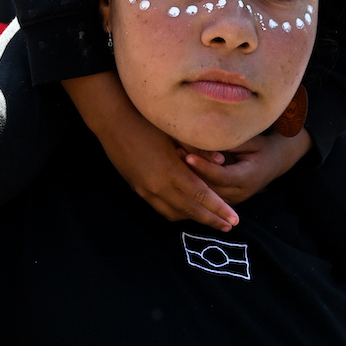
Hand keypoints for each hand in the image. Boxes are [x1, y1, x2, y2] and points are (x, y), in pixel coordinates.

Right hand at [70, 70, 239, 229]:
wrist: (111, 120)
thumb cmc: (145, 120)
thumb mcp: (174, 132)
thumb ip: (198, 149)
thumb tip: (221, 160)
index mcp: (170, 171)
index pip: (201, 196)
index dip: (219, 209)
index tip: (234, 219)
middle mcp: (157, 186)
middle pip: (189, 210)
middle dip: (210, 219)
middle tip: (228, 226)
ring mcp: (145, 189)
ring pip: (173, 213)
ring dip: (192, 218)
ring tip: (209, 219)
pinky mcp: (136, 188)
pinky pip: (160, 208)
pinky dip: (175, 212)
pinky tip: (184, 209)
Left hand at [181, 127, 312, 205]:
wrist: (273, 163)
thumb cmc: (260, 147)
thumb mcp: (250, 142)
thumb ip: (231, 142)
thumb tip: (209, 134)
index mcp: (248, 178)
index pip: (222, 176)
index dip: (204, 167)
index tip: (188, 155)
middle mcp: (240, 193)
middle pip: (211, 187)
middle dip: (192, 173)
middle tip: (174, 154)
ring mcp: (233, 200)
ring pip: (206, 194)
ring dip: (189, 179)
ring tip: (173, 160)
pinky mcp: (225, 200)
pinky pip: (207, 196)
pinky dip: (193, 184)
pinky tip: (178, 171)